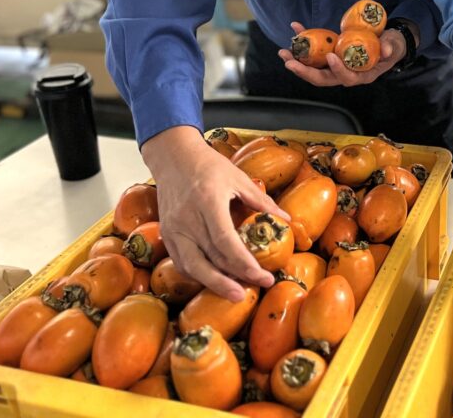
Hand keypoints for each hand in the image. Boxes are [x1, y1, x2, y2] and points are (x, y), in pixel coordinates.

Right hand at [142, 126, 289, 301]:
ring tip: (237, 294)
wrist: (174, 158)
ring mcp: (174, 228)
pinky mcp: (167, 235)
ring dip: (215, 283)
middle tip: (257, 288)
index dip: (244, 262)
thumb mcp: (238, 178)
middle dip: (234, 279)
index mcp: (207, 200)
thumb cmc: (209, 165)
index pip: (225, 240)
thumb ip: (261, 201)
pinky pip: (182, 263)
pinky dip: (199, 275)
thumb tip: (286, 219)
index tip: (262, 275)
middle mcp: (187, 218)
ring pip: (192, 266)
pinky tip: (216, 281)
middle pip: (210, 258)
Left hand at [278, 21, 405, 86]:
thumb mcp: (394, 46)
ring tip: (284, 52)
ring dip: (297, 62)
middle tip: (290, 62)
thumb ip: (390, 48)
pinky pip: (315, 54)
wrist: (387, 42)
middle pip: (323, 79)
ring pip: (314, 69)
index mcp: (362, 75)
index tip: (330, 57)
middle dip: (305, 72)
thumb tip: (386, 51)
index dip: (338, 70)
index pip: (347, 78)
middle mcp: (346, 74)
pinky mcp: (331, 57)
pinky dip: (304, 43)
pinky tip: (296, 29)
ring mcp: (336, 66)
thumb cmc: (391, 46)